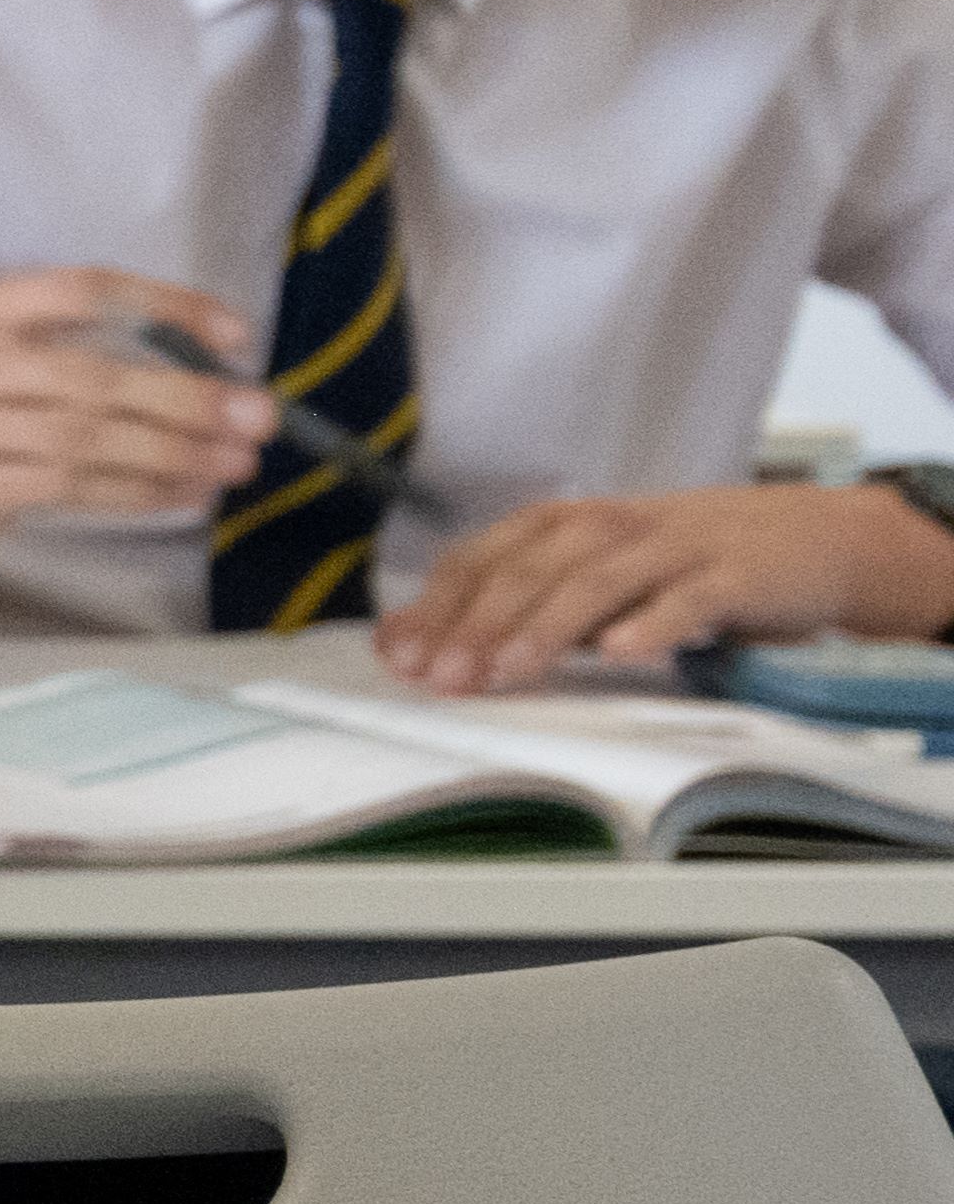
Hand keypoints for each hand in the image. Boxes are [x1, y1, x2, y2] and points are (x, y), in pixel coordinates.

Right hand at [0, 268, 270, 597]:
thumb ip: (68, 346)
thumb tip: (202, 366)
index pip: (81, 291)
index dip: (164, 307)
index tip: (235, 333)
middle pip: (92, 377)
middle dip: (186, 397)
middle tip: (259, 414)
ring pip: (85, 440)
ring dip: (173, 453)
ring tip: (238, 462)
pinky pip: (70, 488)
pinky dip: (137, 492)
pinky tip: (185, 491)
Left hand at [373, 478, 953, 693]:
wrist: (804, 538)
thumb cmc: (679, 565)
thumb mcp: (591, 579)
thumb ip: (516, 607)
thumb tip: (415, 645)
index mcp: (562, 526)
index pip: (481, 560)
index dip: (437, 607)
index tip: (400, 657)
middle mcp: (608, 526)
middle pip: (528, 571)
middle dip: (477, 625)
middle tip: (443, 677)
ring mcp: (672, 546)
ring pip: (595, 582)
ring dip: (546, 628)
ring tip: (508, 670)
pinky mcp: (734, 572)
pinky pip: (688, 596)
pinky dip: (653, 622)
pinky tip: (623, 652)